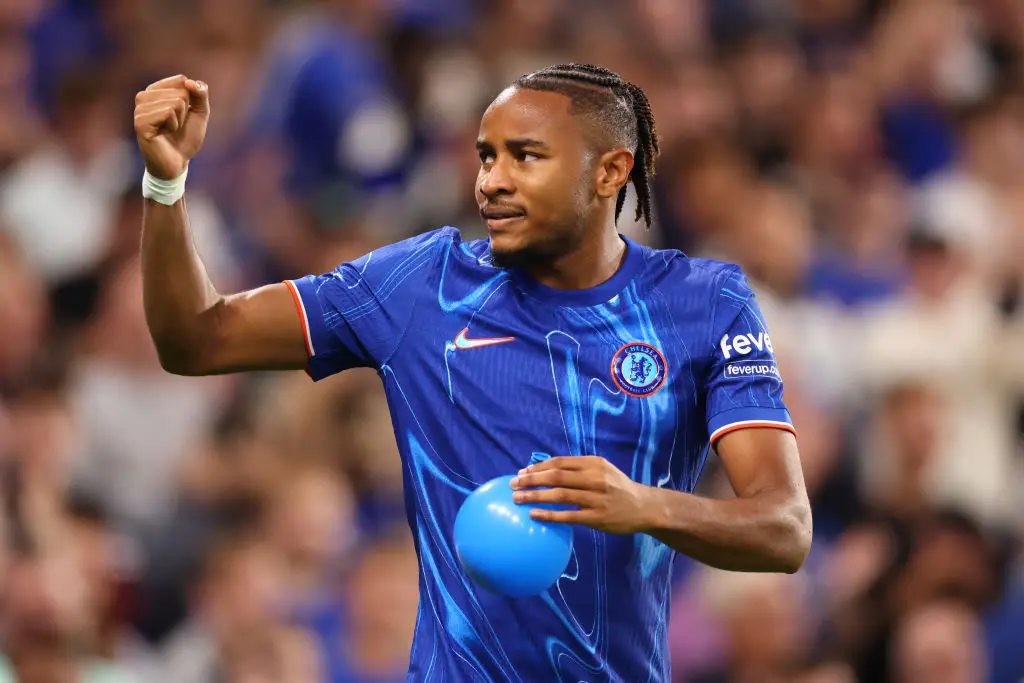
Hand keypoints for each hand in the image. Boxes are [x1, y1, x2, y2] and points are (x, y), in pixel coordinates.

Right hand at [134, 74, 210, 179]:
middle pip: (180, 91)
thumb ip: (200, 94)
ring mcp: (140, 108)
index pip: (182, 80)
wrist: (177, 162)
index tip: (182, 115)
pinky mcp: (140, 121)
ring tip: (170, 130)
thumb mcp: (199, 113)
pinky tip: (164, 133)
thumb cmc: (186, 137)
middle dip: (185, 112)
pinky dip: (173, 125)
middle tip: (176, 126)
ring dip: (180, 120)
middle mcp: (144, 96)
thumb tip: (190, 81)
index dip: (190, 101)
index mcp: (155, 90)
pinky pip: (167, 113)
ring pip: (175, 102)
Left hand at [510, 456, 652, 533]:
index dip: (538, 467)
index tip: (521, 472)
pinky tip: (534, 514)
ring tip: (517, 499)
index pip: (560, 462)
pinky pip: (568, 516)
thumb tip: (546, 470)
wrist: (644, 507)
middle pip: (556, 476)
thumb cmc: (617, 488)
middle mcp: (595, 478)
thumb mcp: (603, 470)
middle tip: (513, 484)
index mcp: (594, 464)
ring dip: (535, 496)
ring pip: (560, 495)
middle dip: (531, 479)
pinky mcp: (597, 517)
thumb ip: (579, 469)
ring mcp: (597, 498)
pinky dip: (549, 514)